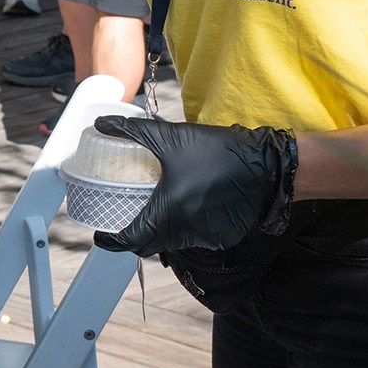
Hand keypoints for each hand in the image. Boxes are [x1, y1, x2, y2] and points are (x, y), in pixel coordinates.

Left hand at [92, 116, 298, 256]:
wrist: (266, 166)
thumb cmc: (215, 152)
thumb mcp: (169, 138)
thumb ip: (132, 131)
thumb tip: (101, 123)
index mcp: (168, 213)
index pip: (131, 240)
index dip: (112, 241)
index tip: (101, 236)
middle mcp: (185, 232)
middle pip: (150, 244)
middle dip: (134, 236)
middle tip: (124, 220)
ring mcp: (206, 238)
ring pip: (172, 243)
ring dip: (160, 231)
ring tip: (153, 210)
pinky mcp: (222, 237)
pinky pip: (194, 239)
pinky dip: (184, 229)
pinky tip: (183, 209)